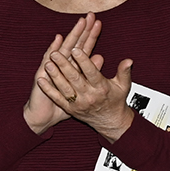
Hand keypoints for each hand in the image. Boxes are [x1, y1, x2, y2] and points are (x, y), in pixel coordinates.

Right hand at [23, 15, 99, 132]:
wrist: (44, 115)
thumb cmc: (63, 103)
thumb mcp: (81, 89)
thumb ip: (90, 73)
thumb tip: (101, 57)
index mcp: (72, 66)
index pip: (84, 47)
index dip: (91, 36)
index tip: (98, 23)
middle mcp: (62, 63)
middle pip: (75, 43)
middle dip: (83, 30)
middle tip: (90, 16)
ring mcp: (52, 67)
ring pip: (64, 48)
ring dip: (72, 35)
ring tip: (79, 24)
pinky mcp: (44, 73)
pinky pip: (48, 59)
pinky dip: (53, 48)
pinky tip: (58, 39)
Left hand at [37, 24, 134, 141]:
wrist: (110, 122)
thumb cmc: (115, 100)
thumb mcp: (123, 86)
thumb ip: (124, 72)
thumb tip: (129, 60)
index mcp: (101, 88)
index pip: (92, 72)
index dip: (84, 61)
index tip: (76, 49)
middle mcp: (89, 96)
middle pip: (75, 79)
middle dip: (64, 66)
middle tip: (56, 54)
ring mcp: (78, 103)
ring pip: (65, 88)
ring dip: (55, 76)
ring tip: (47, 64)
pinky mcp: (70, 109)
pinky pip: (58, 99)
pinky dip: (49, 90)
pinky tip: (41, 80)